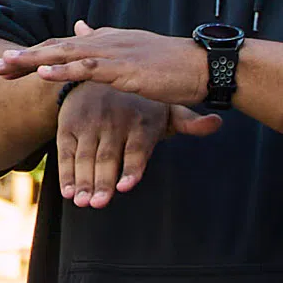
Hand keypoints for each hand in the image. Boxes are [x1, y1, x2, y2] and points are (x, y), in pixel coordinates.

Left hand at [0, 17, 224, 138]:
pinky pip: (87, 69)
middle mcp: (105, 42)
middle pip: (55, 48)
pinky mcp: (123, 69)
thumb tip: (81, 26)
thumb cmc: (171, 66)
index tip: (5, 66)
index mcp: (106, 40)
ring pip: (64, 55)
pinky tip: (41, 74)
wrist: (202, 66)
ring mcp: (113, 54)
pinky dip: (62, 70)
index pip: (61, 46)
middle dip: (21, 58)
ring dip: (32, 61)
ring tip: (4, 67)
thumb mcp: (132, 50)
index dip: (32, 55)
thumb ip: (104, 40)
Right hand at [43, 78, 192, 208]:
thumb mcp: (166, 109)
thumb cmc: (140, 103)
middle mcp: (114, 120)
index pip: (137, 148)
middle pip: (108, 156)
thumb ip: (189, 122)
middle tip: (99, 204)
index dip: (131, 168)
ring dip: (82, 181)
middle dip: (102, 181)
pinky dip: (66, 173)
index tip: (124, 187)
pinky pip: (66, 152)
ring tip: (82, 203)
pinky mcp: (69, 125)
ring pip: (85, 157)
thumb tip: (217, 123)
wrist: (98, 77)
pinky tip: (68, 192)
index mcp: (141, 120)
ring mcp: (90, 123)